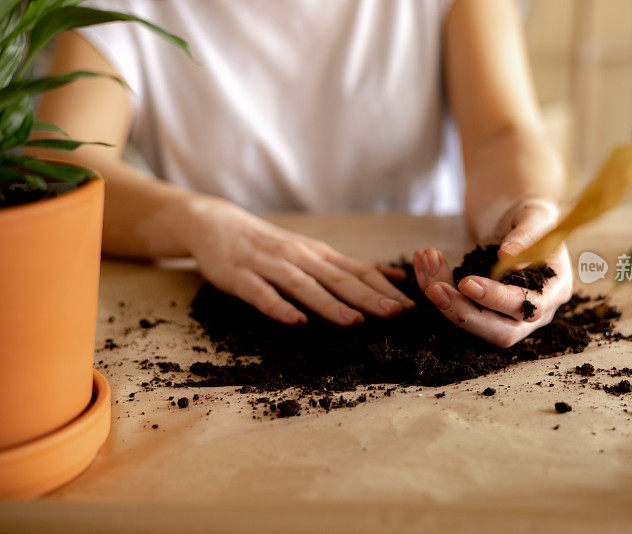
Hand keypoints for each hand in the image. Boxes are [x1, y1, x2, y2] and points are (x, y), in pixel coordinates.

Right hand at [176, 198, 414, 325]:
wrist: (216, 224)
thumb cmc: (271, 245)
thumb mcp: (314, 252)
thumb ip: (349, 268)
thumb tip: (395, 278)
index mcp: (319, 255)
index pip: (359, 271)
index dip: (385, 288)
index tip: (412, 306)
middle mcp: (299, 258)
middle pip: (339, 279)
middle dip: (369, 297)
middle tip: (396, 314)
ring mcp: (270, 266)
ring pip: (305, 287)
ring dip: (331, 304)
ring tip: (354, 321)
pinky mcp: (241, 277)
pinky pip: (262, 294)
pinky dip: (280, 308)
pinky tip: (296, 321)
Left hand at [413, 199, 571, 346]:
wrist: (513, 220)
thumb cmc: (530, 216)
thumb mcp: (535, 214)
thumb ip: (528, 234)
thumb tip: (510, 256)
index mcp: (555, 290)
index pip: (528, 307)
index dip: (497, 299)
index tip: (467, 282)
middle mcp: (534, 313)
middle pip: (501, 332)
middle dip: (464, 313)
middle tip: (435, 289)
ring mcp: (506, 318)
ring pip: (474, 325)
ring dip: (444, 302)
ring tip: (425, 264)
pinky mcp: (481, 314)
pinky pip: (457, 312)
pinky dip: (434, 288)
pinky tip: (421, 264)